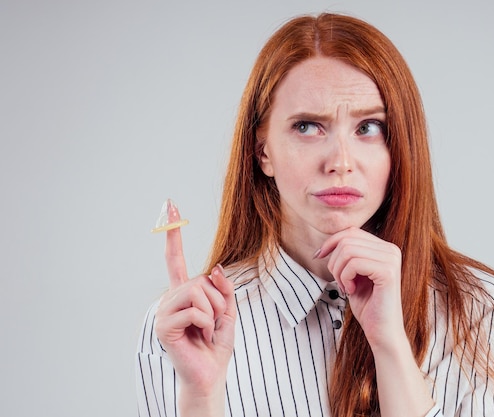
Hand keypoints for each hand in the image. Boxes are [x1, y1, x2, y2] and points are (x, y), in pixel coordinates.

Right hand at [154, 201, 235, 394]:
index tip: (170, 206)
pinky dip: (206, 323)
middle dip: (218, 300)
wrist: (210, 374)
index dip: (174, 233)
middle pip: (202, 278)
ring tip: (206, 330)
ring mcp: (164, 311)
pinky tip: (199, 337)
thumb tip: (216, 267)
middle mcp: (170, 297)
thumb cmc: (216, 344)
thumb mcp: (227, 310)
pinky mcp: (163, 325)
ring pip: (199, 291)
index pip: (176, 259)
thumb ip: (223, 288)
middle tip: (213, 322)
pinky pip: (194, 309)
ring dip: (213, 312)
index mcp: (183, 292)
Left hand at [317, 227, 404, 350]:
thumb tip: (328, 241)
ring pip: (348, 250)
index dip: (331, 242)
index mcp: (385, 248)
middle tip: (339, 282)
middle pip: (348, 239)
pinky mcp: (388, 272)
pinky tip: (351, 291)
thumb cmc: (367, 306)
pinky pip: (354, 263)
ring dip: (339, 271)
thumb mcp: (354, 275)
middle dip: (334, 261)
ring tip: (346, 287)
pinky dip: (345, 277)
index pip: (351, 231)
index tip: (319, 256)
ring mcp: (391, 259)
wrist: (382, 332)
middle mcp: (391, 250)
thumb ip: (348, 255)